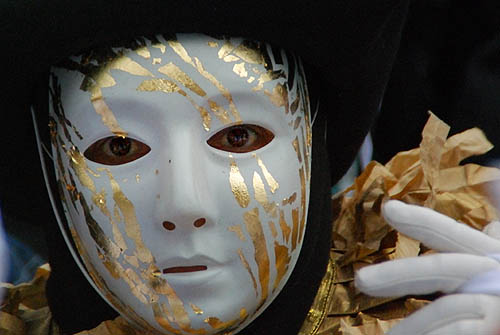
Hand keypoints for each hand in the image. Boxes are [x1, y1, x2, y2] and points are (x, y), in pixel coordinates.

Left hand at [355, 200, 499, 334]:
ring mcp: (498, 308)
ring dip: (413, 328)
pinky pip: (461, 334)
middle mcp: (496, 277)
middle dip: (399, 274)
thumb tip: (494, 179)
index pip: (452, 234)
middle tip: (361, 279)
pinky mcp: (496, 329)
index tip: (387, 209)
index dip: (421, 221)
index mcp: (493, 256)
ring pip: (449, 313)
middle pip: (443, 270)